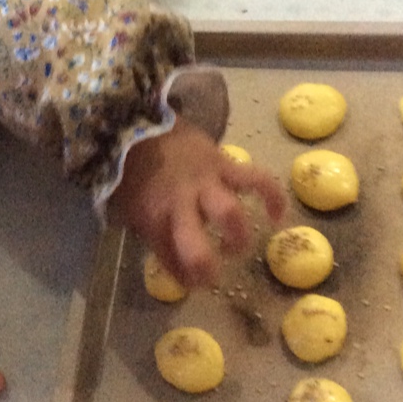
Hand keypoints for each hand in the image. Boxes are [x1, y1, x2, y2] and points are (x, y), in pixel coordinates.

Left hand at [107, 116, 285, 288]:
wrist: (133, 120)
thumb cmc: (128, 168)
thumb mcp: (126, 207)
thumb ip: (149, 232)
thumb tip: (171, 258)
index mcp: (152, 219)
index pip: (171, 264)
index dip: (185, 280)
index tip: (193, 281)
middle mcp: (179, 206)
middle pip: (197, 248)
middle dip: (209, 269)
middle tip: (215, 273)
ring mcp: (204, 183)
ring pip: (231, 214)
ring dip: (238, 237)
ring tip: (235, 246)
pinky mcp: (223, 162)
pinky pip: (255, 180)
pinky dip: (272, 197)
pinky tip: (277, 216)